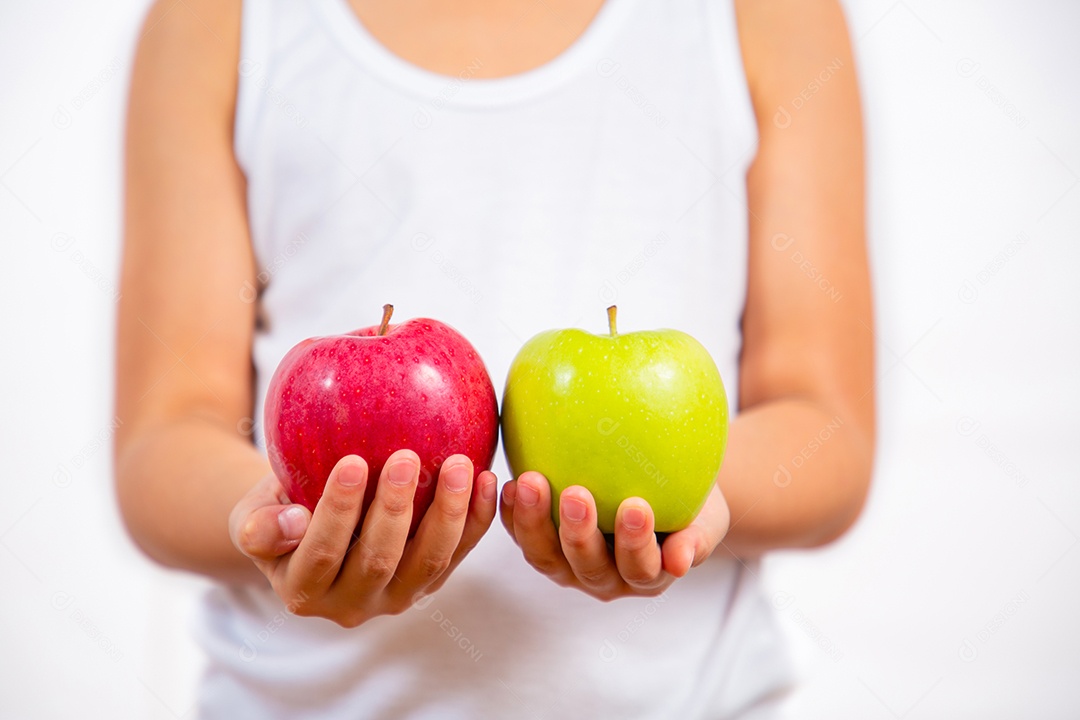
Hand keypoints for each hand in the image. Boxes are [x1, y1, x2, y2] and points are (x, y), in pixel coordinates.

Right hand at [230, 450, 496, 626]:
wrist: (307, 526)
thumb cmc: (278, 508)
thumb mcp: (251, 515)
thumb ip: (260, 523)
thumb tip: (291, 521)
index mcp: (303, 591)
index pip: (321, 554)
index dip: (337, 512)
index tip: (351, 462)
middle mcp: (351, 604)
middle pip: (380, 560)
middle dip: (395, 509)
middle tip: (406, 456)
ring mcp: (396, 596)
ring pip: (429, 562)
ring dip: (448, 513)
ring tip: (460, 464)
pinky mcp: (430, 581)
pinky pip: (460, 552)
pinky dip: (477, 519)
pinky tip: (488, 479)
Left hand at [500, 472, 729, 600]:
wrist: (663, 490)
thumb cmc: (692, 500)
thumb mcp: (707, 515)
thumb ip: (698, 536)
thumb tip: (684, 562)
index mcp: (648, 576)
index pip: (641, 567)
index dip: (635, 542)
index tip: (636, 505)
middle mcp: (606, 579)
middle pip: (587, 566)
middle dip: (579, 533)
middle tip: (575, 493)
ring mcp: (570, 566)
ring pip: (546, 556)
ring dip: (534, 522)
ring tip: (530, 481)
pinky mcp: (545, 545)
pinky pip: (523, 536)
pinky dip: (512, 515)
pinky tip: (507, 482)